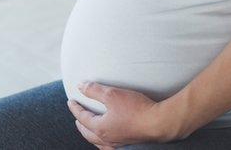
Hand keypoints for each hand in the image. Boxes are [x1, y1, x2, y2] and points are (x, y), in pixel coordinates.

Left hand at [67, 81, 184, 148]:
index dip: (75, 108)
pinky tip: (108, 138)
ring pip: (98, 142)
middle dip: (80, 124)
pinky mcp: (129, 144)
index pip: (82, 118)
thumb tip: (80, 86)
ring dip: (91, 134)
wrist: (159, 123)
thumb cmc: (136, 109)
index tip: (71, 101)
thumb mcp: (112, 94)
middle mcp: (107, 139)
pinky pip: (110, 147)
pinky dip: (103, 142)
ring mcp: (118, 144)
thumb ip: (94, 90)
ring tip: (90, 128)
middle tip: (77, 117)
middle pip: (88, 133)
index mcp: (100, 128)